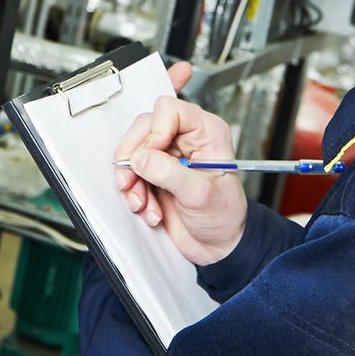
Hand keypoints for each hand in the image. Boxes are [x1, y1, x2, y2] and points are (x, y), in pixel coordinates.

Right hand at [114, 62, 248, 265]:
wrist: (217, 245)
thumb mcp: (200, 195)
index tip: (151, 156)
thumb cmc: (224, 216)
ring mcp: (169, 155)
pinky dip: (134, 192)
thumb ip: (169, 174)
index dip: (155, 131)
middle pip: (144, 127)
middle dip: (133, 157)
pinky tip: (149, 210)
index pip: (170, 110)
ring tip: (143, 204)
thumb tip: (140, 158)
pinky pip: (132, 172)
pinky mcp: (156, 172)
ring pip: (133, 150)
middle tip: (130, 181)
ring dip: (132, 181)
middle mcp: (186, 138)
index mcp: (206, 132)